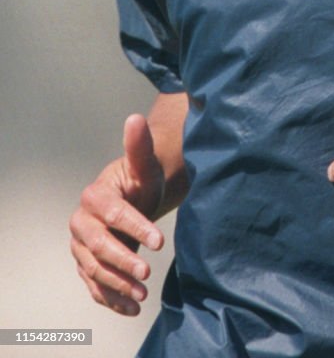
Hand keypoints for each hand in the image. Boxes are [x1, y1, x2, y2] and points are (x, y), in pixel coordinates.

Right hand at [69, 115, 164, 315]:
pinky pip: (94, 286)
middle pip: (98, 246)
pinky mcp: (86, 265)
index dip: (135, 227)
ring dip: (117, 284)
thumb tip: (135, 118)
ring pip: (94, 270)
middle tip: (147, 272)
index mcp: (94, 196)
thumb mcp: (144, 164)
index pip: (113, 214)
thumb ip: (139, 145)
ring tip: (142, 294)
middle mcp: (81, 223)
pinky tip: (131, 308)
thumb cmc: (142, 179)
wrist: (136, 198)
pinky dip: (110, 299)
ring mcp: (80, 247)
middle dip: (122, 260)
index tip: (160, 240)